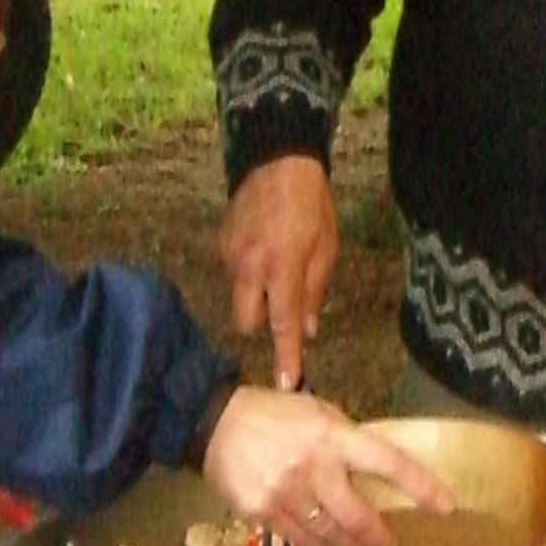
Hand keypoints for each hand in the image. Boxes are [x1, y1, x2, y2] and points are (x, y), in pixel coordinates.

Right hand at [199, 387, 451, 545]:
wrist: (214, 423)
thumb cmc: (274, 414)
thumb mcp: (317, 411)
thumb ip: (345, 439)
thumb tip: (376, 468)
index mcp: (332, 436)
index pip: (388, 462)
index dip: (420, 486)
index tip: (446, 506)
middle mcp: (313, 468)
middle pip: (357, 516)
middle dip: (379, 537)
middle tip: (391, 545)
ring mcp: (286, 494)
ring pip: (329, 535)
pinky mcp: (262, 514)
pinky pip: (299, 539)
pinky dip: (318, 545)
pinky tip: (326, 545)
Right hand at [218, 155, 336, 389]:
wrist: (277, 160)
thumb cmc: (312, 205)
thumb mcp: (327, 248)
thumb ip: (314, 292)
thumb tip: (306, 330)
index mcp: (281, 268)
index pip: (282, 325)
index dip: (285, 357)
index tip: (284, 385)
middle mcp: (249, 267)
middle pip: (247, 322)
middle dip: (263, 322)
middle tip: (283, 300)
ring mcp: (229, 256)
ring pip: (239, 297)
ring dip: (256, 293)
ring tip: (276, 261)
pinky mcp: (219, 244)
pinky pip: (233, 273)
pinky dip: (247, 271)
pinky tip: (262, 246)